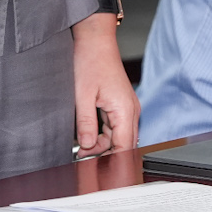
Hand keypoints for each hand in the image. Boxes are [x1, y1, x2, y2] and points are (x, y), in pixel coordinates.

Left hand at [72, 15, 138, 155]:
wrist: (95, 40)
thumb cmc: (90, 61)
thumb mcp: (82, 95)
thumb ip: (86, 124)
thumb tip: (87, 146)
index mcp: (125, 110)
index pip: (124, 147)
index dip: (113, 162)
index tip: (99, 172)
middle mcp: (130, 110)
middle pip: (123, 144)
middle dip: (105, 154)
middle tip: (83, 159)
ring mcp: (127, 107)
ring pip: (118, 136)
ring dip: (102, 144)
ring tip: (81, 147)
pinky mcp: (120, 104)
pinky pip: (115, 126)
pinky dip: (102, 134)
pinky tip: (87, 135)